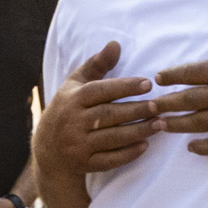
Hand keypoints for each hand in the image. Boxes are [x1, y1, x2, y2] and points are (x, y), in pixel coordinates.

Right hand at [37, 42, 161, 173]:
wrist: (48, 150)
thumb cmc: (68, 108)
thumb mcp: (76, 84)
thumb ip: (97, 64)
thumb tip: (116, 44)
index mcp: (73, 99)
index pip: (101, 91)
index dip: (125, 86)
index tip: (148, 83)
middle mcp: (73, 122)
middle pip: (108, 115)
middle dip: (136, 110)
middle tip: (159, 106)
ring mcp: (78, 145)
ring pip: (111, 138)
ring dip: (137, 132)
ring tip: (159, 124)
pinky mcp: (84, 164)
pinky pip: (108, 160)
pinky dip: (127, 154)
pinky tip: (145, 145)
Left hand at [151, 9, 207, 154]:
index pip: (189, 73)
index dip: (171, 76)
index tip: (157, 79)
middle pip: (187, 100)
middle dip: (165, 104)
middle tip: (147, 107)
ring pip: (197, 123)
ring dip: (176, 125)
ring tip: (161, 126)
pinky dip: (203, 147)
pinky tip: (192, 147)